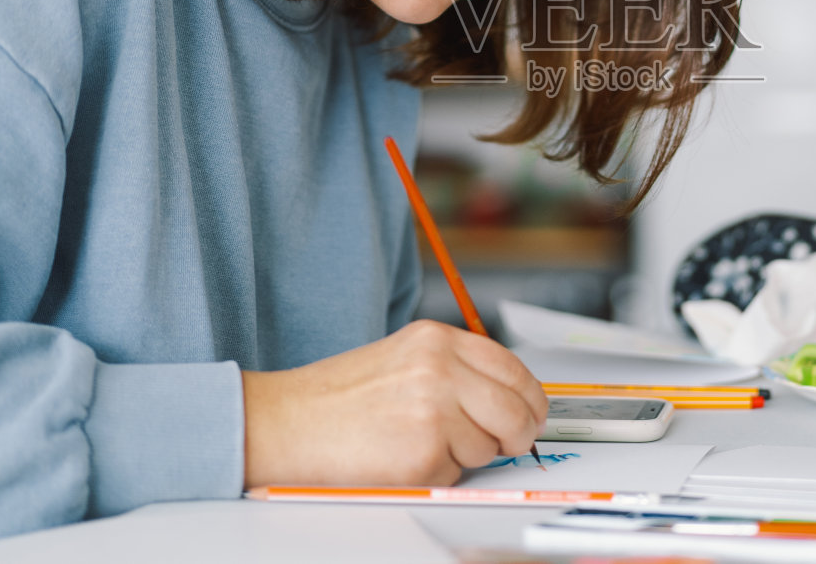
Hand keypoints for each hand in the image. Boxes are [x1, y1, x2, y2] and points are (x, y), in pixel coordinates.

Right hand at [240, 319, 546, 487]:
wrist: (285, 423)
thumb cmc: (336, 399)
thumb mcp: (402, 359)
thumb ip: (454, 370)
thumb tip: (506, 399)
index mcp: (436, 340)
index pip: (513, 368)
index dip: (529, 399)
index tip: (530, 414)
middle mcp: (440, 368)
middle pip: (518, 409)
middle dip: (517, 434)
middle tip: (504, 443)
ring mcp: (435, 409)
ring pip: (491, 446)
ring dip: (466, 456)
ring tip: (418, 444)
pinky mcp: (424, 453)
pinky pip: (457, 474)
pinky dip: (437, 476)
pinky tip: (401, 459)